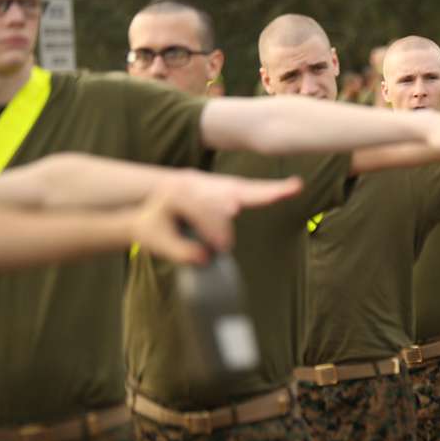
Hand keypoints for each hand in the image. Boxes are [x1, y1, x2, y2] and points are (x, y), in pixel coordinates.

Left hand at [131, 172, 302, 262]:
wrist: (147, 214)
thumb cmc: (153, 230)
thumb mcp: (157, 244)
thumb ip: (180, 252)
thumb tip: (207, 258)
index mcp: (176, 193)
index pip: (201, 210)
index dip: (212, 228)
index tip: (221, 249)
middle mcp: (196, 182)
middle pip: (226, 193)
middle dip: (248, 201)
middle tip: (260, 213)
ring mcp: (212, 183)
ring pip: (242, 188)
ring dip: (266, 191)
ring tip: (292, 188)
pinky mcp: (224, 189)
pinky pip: (250, 189)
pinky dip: (269, 191)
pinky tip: (292, 187)